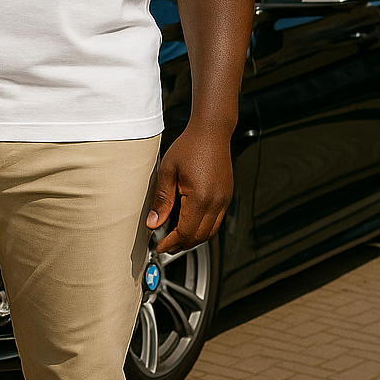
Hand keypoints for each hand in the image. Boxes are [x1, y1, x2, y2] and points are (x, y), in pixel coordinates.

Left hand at [146, 123, 233, 255]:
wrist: (211, 132)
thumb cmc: (190, 147)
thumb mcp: (168, 172)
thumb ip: (161, 201)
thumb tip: (153, 223)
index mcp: (200, 198)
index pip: (185, 232)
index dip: (172, 243)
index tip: (161, 247)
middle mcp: (216, 202)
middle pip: (199, 236)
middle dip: (182, 245)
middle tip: (166, 247)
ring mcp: (224, 200)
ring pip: (210, 233)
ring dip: (194, 240)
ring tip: (177, 240)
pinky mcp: (226, 197)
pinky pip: (217, 222)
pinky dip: (204, 230)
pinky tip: (191, 226)